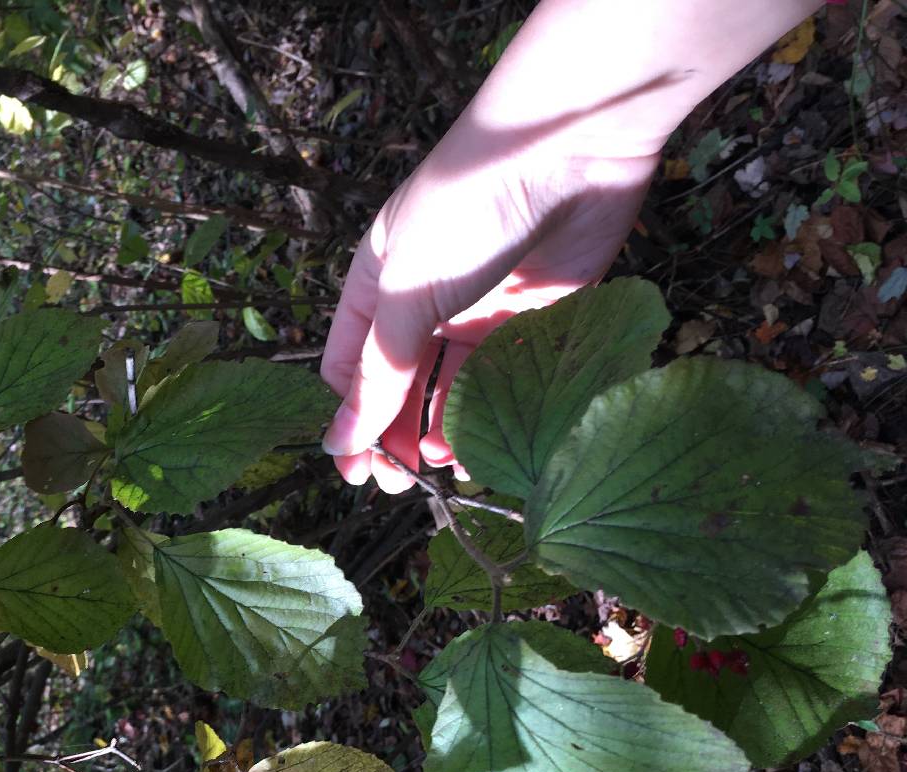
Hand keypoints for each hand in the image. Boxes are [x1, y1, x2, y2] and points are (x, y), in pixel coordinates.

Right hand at [319, 118, 657, 492]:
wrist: (567, 151)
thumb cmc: (465, 208)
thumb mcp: (405, 294)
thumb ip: (379, 372)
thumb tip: (339, 441)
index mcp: (375, 286)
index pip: (349, 369)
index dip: (348, 420)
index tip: (354, 471)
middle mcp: (423, 303)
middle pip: (398, 386)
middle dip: (391, 437)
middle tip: (396, 486)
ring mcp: (478, 314)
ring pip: (449, 392)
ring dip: (438, 434)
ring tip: (435, 472)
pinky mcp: (533, 323)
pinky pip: (502, 385)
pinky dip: (488, 420)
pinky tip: (477, 450)